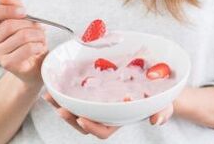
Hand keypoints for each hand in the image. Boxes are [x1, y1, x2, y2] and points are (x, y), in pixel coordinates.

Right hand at [0, 0, 46, 85]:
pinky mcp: (7, 64)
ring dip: (38, 35)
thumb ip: (14, 5)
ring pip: (22, 36)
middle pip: (9, 25)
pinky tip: (39, 47)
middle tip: (40, 28)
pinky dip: (39, 45)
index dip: (7, 9)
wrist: (35, 64)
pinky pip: (28, 48)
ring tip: (41, 38)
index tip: (23, 12)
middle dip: (30, 24)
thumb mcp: (22, 18)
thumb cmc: (27, 39)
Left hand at [42, 92, 174, 137]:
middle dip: (70, 117)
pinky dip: (63, 91)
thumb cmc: (159, 97)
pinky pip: (75, 95)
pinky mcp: (92, 91)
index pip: (103, 130)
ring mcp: (97, 103)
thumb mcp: (164, 103)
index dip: (92, 127)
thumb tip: (157, 121)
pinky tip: (53, 85)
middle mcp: (105, 115)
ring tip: (49, 96)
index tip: (83, 118)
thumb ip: (162, 111)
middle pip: (83, 123)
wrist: (156, 84)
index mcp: (119, 120)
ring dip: (61, 105)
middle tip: (61, 109)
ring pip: (75, 110)